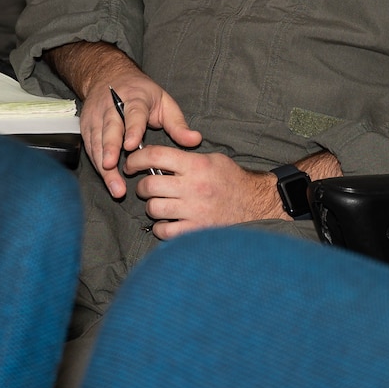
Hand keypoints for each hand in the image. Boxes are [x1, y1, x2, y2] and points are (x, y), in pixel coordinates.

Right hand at [51, 42, 202, 198]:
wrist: (108, 76)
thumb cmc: (140, 92)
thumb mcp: (164, 102)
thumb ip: (177, 124)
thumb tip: (195, 140)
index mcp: (135, 98)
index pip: (133, 114)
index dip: (131, 129)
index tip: (131, 146)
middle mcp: (112, 106)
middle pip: (109, 129)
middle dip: (109, 149)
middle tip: (111, 167)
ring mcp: (96, 116)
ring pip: (97, 142)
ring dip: (103, 165)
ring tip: (114, 186)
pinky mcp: (86, 126)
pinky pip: (90, 147)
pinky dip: (97, 164)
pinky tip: (107, 181)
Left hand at [131, 146, 281, 239]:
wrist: (257, 206)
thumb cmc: (232, 180)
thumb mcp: (213, 160)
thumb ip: (186, 158)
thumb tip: (156, 157)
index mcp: (197, 165)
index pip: (156, 156)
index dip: (137, 159)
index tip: (131, 164)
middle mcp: (194, 187)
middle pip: (149, 185)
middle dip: (142, 186)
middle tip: (146, 187)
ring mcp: (194, 211)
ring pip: (154, 208)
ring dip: (152, 206)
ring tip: (159, 204)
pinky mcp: (196, 231)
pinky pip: (164, 231)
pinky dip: (161, 227)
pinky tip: (167, 222)